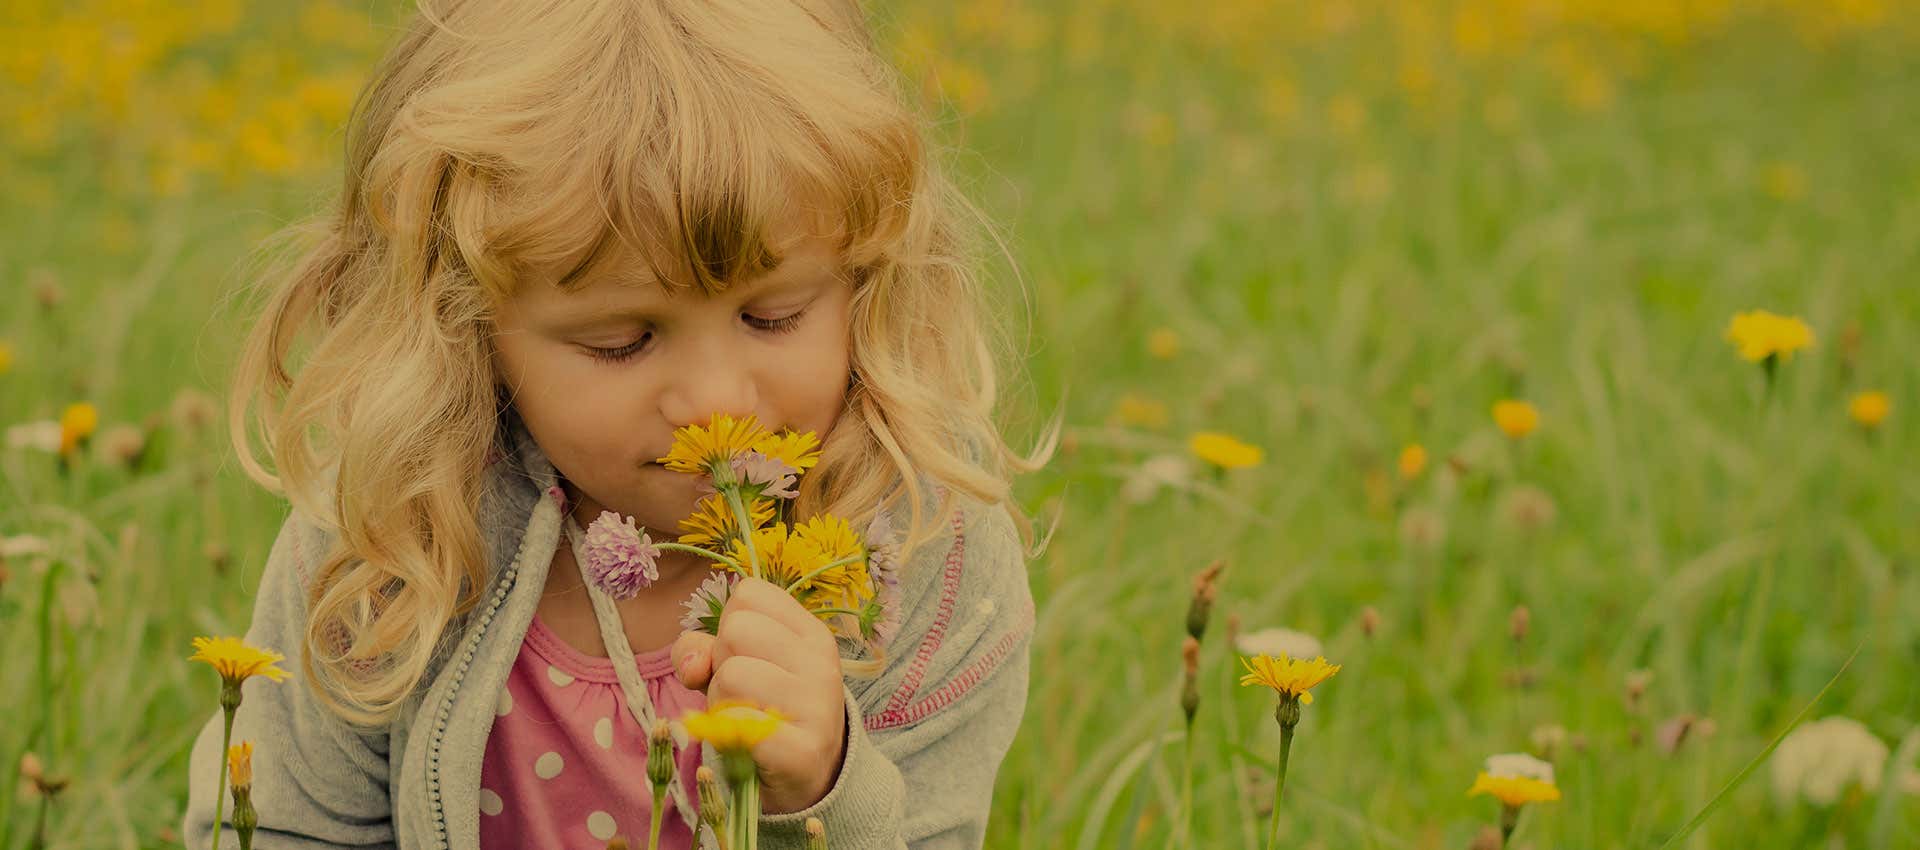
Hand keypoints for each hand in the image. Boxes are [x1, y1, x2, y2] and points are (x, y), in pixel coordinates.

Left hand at [672, 577, 848, 813]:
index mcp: (811, 632)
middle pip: (735, 630)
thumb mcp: (737, 665)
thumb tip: (692, 665)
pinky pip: (735, 721)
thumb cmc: (764, 709)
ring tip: (747, 718)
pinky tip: (749, 744)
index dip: (728, 626)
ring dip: (722, 702)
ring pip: (730, 675)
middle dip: (722, 664)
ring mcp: (817, 706)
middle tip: (745, 694)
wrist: (810, 778)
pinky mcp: (800, 750)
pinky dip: (727, 733)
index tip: (746, 656)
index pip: (748, 594)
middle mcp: (821, 662)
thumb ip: (700, 649)